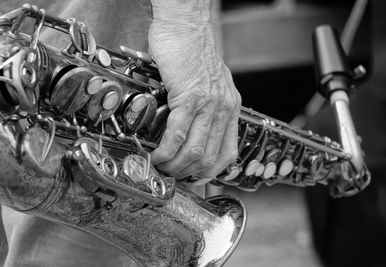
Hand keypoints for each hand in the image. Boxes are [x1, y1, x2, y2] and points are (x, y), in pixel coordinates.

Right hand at [148, 3, 240, 182]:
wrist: (185, 25)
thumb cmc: (192, 51)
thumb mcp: (209, 83)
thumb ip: (206, 107)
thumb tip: (192, 128)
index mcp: (230, 107)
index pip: (227, 152)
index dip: (210, 171)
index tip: (194, 177)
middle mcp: (223, 108)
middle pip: (209, 157)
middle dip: (188, 174)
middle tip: (172, 175)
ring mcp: (208, 104)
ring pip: (195, 150)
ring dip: (175, 166)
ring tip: (160, 166)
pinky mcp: (189, 96)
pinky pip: (178, 134)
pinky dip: (165, 151)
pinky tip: (156, 154)